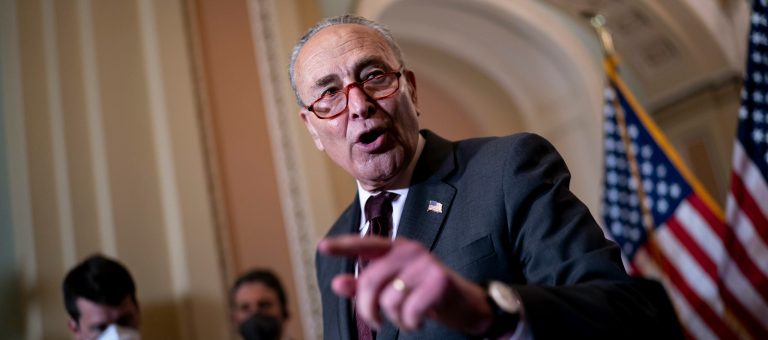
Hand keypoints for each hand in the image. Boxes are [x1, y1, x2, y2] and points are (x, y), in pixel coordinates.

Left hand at [318, 235, 492, 332]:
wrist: (468, 305)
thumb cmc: (426, 295)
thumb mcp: (394, 289)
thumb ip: (365, 286)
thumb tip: (337, 284)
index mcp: (396, 248)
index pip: (365, 245)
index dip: (343, 246)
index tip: (321, 246)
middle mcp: (410, 250)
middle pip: (370, 282)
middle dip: (368, 309)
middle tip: (376, 322)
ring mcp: (425, 263)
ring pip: (388, 300)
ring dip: (395, 319)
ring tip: (407, 317)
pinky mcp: (439, 280)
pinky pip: (409, 310)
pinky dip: (411, 322)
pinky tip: (420, 319)